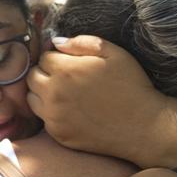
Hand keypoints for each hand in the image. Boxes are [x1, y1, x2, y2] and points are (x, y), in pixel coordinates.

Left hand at [26, 35, 166, 163]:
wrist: (144, 126)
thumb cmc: (132, 85)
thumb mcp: (114, 53)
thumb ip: (82, 42)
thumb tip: (57, 42)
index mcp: (65, 70)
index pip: (43, 57)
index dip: (57, 57)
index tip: (70, 62)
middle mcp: (54, 94)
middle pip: (32, 77)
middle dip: (45, 73)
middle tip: (66, 77)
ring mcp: (54, 117)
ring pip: (32, 98)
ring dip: (43, 92)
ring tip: (64, 93)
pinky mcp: (58, 134)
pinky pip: (43, 119)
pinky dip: (51, 112)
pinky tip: (70, 110)